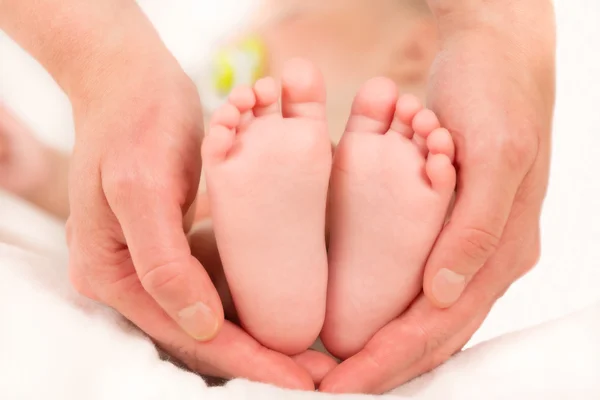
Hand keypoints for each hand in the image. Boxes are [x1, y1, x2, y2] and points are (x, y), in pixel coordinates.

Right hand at [66, 52, 314, 388]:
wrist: (129, 80)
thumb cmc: (134, 122)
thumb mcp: (141, 186)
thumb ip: (162, 262)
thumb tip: (200, 326)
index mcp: (111, 274)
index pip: (188, 335)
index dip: (247, 360)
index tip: (299, 382)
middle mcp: (127, 278)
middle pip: (199, 336)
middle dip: (258, 358)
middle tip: (316, 376)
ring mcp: (149, 263)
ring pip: (208, 317)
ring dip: (257, 337)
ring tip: (307, 355)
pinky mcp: (171, 244)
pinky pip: (211, 286)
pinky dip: (246, 303)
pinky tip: (284, 309)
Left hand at [320, 2, 555, 392]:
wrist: (498, 52)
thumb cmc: (497, 94)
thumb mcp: (494, 153)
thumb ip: (476, 228)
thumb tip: (442, 295)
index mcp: (502, 249)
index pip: (439, 325)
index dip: (389, 360)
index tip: (341, 386)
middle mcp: (488, 259)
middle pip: (433, 334)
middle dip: (381, 367)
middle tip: (326, 389)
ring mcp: (473, 248)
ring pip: (428, 320)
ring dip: (384, 350)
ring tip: (337, 369)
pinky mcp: (453, 230)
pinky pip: (421, 288)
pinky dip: (390, 314)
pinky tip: (361, 322)